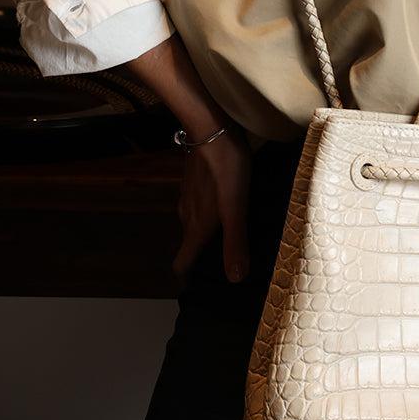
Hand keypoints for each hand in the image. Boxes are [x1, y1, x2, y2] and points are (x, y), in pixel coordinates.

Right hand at [172, 125, 252, 288]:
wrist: (212, 130)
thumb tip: (234, 279)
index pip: (181, 261)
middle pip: (188, 245)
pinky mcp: (194, 182)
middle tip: (217, 266)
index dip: (186, 278)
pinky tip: (222, 208)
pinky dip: (207, 214)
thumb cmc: (227, 170)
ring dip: (204, 235)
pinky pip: (197, 206)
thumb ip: (235, 242)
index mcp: (197, 226)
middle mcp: (188, 214)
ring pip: (192, 224)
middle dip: (199, 258)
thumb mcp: (236, 208)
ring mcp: (188, 197)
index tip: (194, 289)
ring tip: (223, 239)